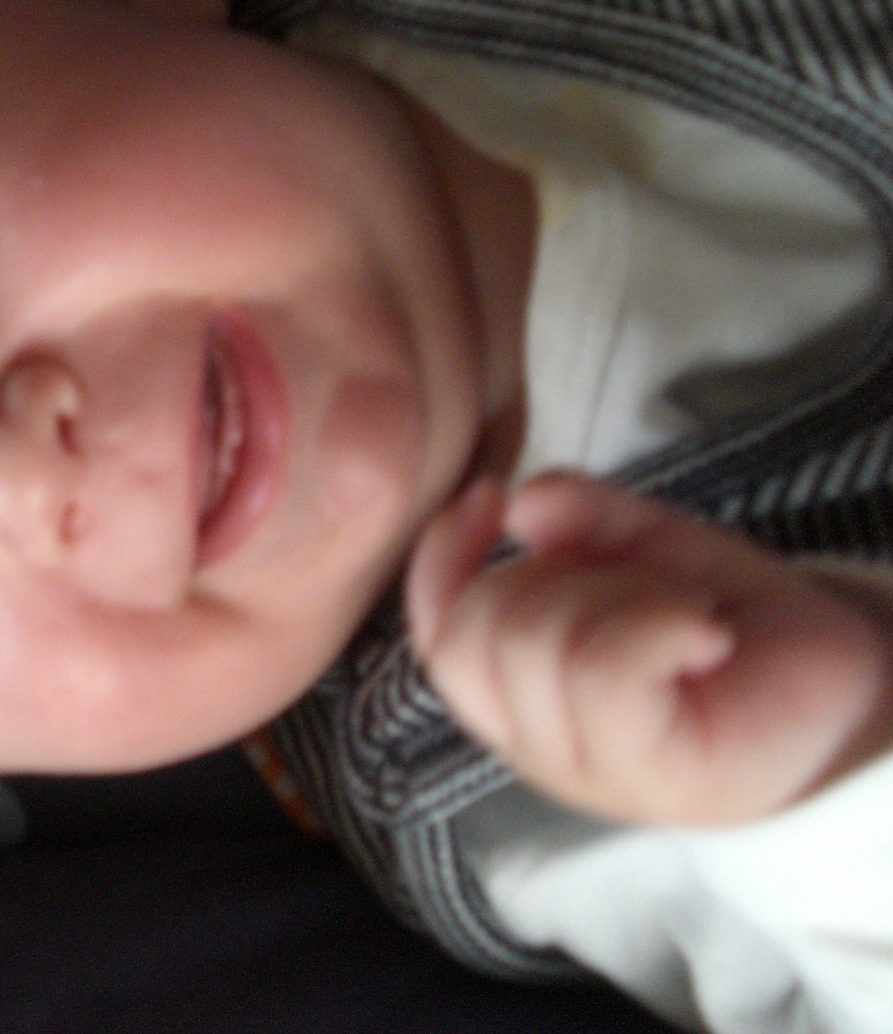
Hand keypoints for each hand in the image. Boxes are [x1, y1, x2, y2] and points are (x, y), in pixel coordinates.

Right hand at [405, 472, 892, 825]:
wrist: (842, 689)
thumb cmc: (730, 623)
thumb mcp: (644, 552)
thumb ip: (582, 519)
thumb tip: (521, 500)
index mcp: (517, 695)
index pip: (431, 635)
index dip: (441, 560)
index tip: (488, 499)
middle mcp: (536, 743)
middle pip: (475, 632)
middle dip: (553, 576)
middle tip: (638, 586)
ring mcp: (588, 770)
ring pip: (536, 645)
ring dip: (617, 599)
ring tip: (680, 617)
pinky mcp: (651, 776)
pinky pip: (604, 673)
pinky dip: (654, 627)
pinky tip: (702, 634)